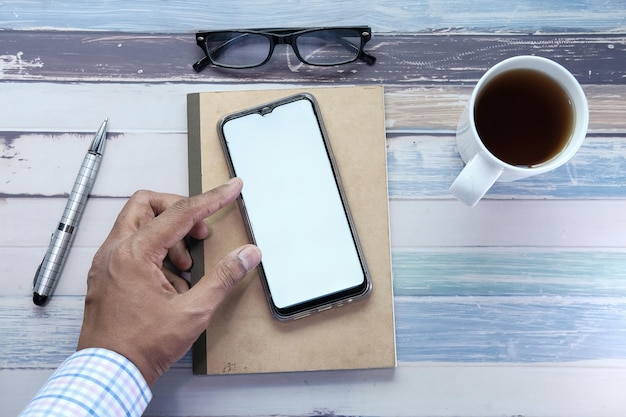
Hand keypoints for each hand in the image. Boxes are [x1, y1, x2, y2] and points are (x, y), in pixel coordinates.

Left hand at [76, 178, 260, 385]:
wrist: (109, 373)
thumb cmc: (142, 346)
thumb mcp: (193, 311)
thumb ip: (223, 277)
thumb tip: (247, 254)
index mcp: (134, 254)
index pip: (180, 213)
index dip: (212, 199)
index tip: (231, 188)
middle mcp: (114, 251)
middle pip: (147, 204)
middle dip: (179, 210)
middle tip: (201, 232)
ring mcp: (106, 262)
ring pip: (137, 224)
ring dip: (168, 235)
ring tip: (187, 266)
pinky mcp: (106, 274)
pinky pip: (131, 246)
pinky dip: (155, 251)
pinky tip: (170, 281)